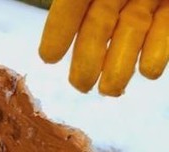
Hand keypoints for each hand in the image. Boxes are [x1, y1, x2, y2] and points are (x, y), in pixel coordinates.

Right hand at [39, 0, 168, 95]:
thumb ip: (76, 0)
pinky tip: (149, 71)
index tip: (49, 58)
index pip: (71, 4)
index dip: (59, 29)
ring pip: (132, 30)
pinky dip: (159, 50)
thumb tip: (69, 7)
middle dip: (88, 57)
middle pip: (99, 23)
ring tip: (112, 90)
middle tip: (82, 85)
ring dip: (121, 63)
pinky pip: (166, 27)